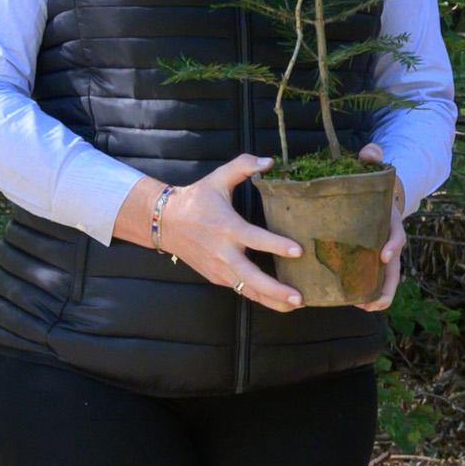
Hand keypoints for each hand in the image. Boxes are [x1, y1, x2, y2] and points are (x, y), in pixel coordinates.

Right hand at [135, 154, 305, 311]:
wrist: (165, 222)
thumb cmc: (196, 199)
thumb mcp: (218, 177)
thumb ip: (244, 165)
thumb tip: (269, 161)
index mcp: (227, 228)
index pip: (255, 239)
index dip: (276, 245)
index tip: (298, 251)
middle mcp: (223, 253)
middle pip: (251, 278)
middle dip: (276, 290)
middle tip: (299, 297)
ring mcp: (219, 268)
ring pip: (247, 290)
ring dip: (271, 300)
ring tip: (295, 305)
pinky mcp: (216, 277)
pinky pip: (240, 289)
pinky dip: (258, 296)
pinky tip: (278, 300)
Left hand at [357, 156, 408, 313]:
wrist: (383, 194)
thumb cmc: (376, 182)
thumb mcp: (375, 167)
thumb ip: (372, 158)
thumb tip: (370, 153)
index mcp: (391, 221)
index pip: (396, 235)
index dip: (392, 245)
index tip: (384, 255)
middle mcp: (390, 240)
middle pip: (394, 267)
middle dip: (387, 286)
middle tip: (376, 302)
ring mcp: (381, 252)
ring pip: (385, 278)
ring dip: (378, 295)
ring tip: (365, 309)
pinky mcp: (370, 259)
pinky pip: (372, 278)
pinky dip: (366, 292)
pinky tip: (354, 304)